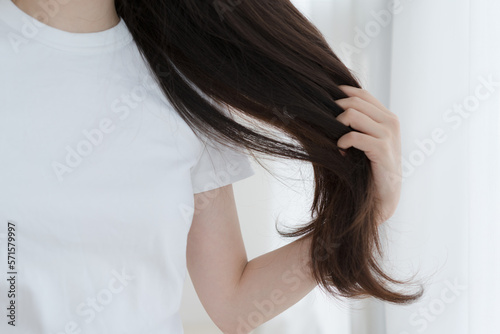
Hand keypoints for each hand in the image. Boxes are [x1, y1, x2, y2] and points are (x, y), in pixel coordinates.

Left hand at [334, 85, 401, 223]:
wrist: (384, 196)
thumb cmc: (370, 168)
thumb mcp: (365, 141)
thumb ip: (357, 124)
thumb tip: (330, 109)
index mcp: (387, 117)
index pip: (362, 94)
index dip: (342, 93)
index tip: (325, 101)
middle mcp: (390, 122)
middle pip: (355, 101)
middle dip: (335, 112)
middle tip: (328, 127)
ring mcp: (388, 134)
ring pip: (353, 114)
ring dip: (337, 127)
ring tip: (337, 142)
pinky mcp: (382, 149)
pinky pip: (353, 136)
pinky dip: (342, 142)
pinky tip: (341, 151)